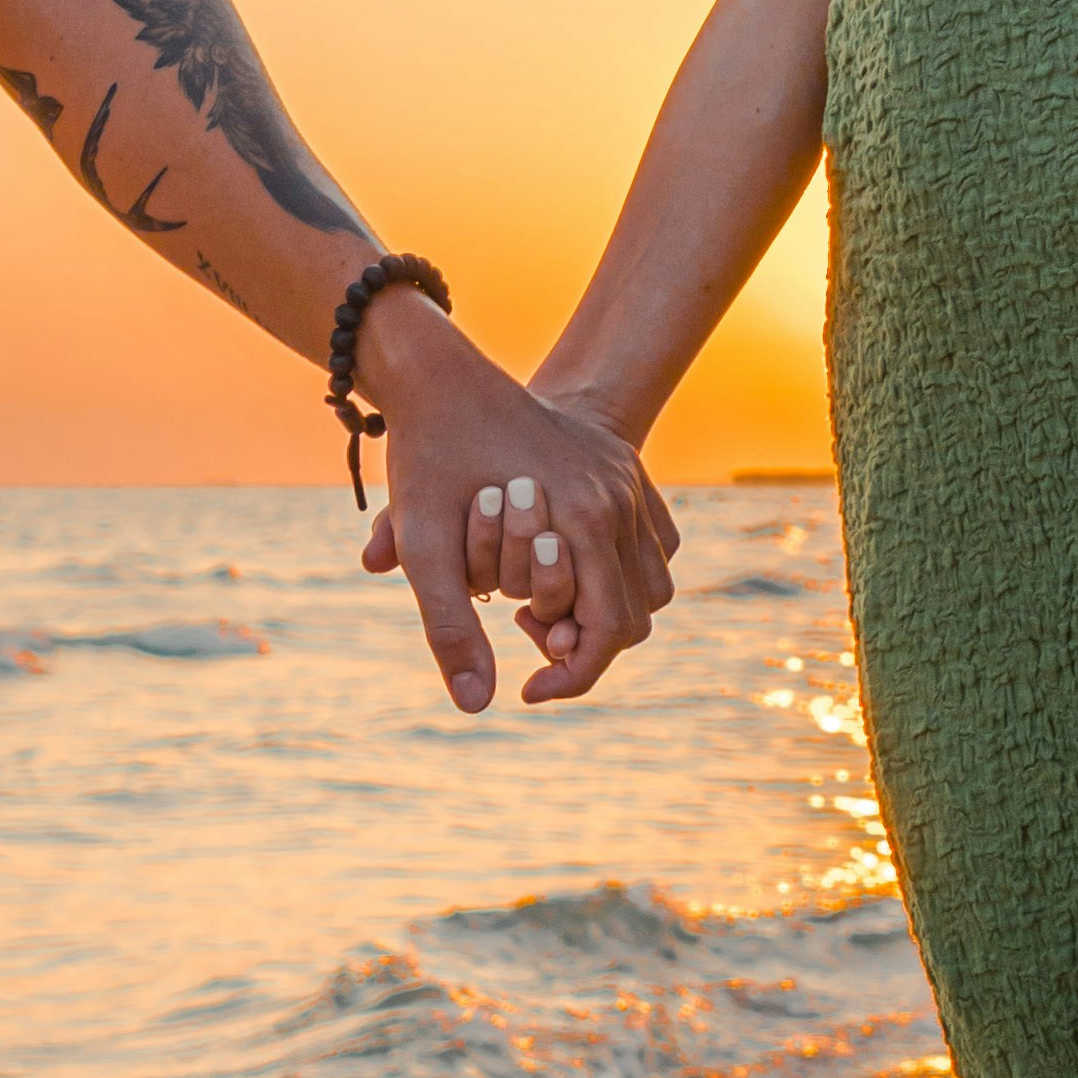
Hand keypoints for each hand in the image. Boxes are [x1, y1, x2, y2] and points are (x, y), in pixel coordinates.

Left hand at [353, 300, 676, 709]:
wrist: (440, 372)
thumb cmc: (429, 456)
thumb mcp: (426, 548)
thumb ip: (451, 630)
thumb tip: (474, 704)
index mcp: (585, 519)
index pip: (608, 633)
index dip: (571, 676)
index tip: (526, 688)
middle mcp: (617, 499)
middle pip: (634, 613)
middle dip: (581, 640)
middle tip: (519, 627)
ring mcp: (625, 479)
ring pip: (650, 581)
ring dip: (604, 607)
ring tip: (537, 599)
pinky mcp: (621, 464)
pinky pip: (650, 541)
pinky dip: (619, 569)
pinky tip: (564, 566)